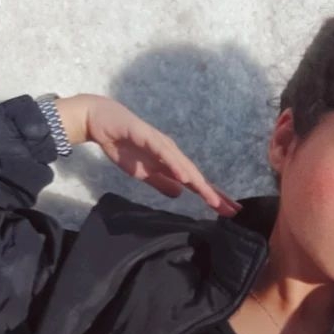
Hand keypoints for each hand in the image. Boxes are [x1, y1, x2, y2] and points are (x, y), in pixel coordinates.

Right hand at [79, 94, 241, 215]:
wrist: (101, 121)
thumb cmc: (123, 145)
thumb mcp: (144, 173)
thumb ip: (161, 183)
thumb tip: (179, 194)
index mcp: (171, 163)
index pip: (195, 183)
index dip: (212, 197)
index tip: (228, 212)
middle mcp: (172, 154)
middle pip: (197, 177)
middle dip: (214, 194)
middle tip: (232, 210)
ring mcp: (161, 145)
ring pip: (185, 166)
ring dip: (199, 183)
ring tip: (213, 199)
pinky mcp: (147, 137)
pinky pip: (164, 153)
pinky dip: (176, 165)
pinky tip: (185, 177)